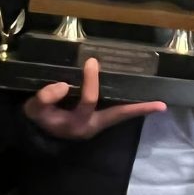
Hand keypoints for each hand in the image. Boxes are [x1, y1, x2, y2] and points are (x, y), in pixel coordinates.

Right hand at [23, 57, 165, 139]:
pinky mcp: (99, 119)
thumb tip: (63, 85)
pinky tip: (143, 98)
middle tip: (159, 105)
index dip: (91, 82)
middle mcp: (92, 126)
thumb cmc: (38, 118)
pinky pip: (117, 112)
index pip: (89, 101)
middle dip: (137, 109)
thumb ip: (45, 98)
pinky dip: (129, 106)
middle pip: (118, 117)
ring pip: (120, 115)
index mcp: (76, 123)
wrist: (37, 131)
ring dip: (139, 109)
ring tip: (159, 104)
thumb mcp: (34, 109)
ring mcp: (97, 124)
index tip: (90, 63)